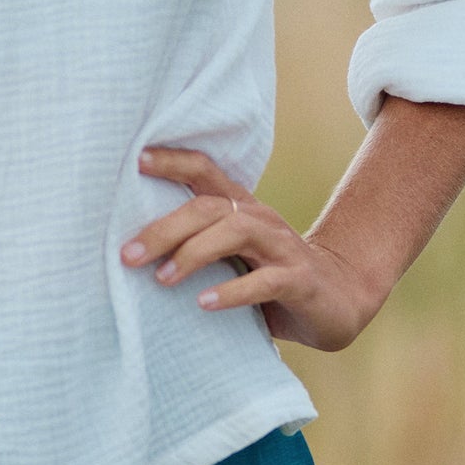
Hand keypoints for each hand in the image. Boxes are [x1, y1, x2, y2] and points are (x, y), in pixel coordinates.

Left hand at [120, 145, 390, 351]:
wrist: (337, 299)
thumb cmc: (269, 279)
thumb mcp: (231, 258)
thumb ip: (195, 248)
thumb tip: (133, 255)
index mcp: (240, 209)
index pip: (204, 172)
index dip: (173, 161)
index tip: (136, 160)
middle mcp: (259, 219)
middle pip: (209, 208)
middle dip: (165, 229)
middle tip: (127, 255)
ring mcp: (281, 247)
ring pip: (234, 234)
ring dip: (193, 254)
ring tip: (162, 278)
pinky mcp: (298, 280)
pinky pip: (263, 282)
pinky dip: (232, 292)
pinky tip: (203, 303)